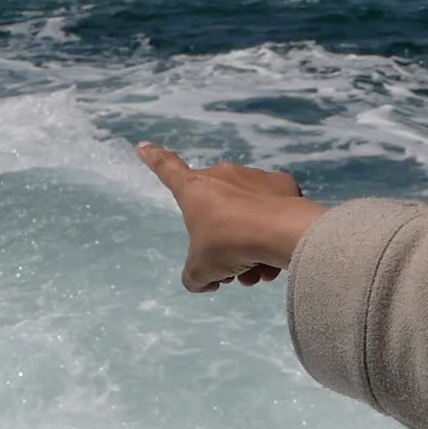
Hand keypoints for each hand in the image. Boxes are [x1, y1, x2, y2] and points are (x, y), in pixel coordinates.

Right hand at [137, 142, 328, 292]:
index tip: (143, 146)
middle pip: (216, 214)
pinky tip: (278, 257)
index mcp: (194, 189)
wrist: (282, 232)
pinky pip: (273, 211)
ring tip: (257, 272)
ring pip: (246, 216)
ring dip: (249, 246)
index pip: (167, 169)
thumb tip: (204, 282)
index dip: (153, 158)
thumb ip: (195, 277)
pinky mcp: (284, 184)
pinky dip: (273, 234)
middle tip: (233, 271)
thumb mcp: (201, 270)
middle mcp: (223, 175)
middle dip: (222, 244)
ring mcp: (254, 177)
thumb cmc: (231, 245)